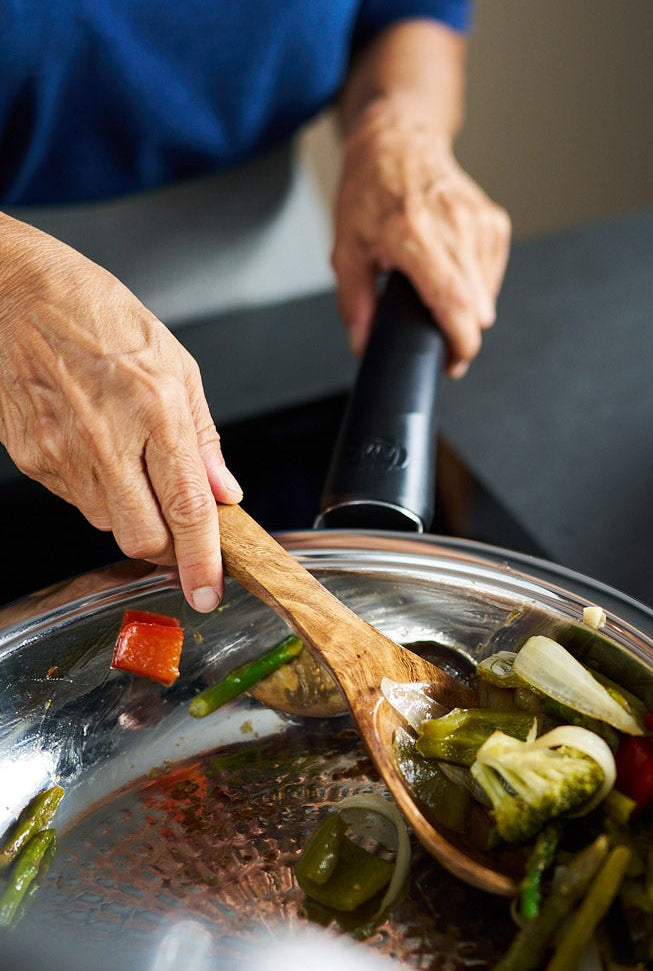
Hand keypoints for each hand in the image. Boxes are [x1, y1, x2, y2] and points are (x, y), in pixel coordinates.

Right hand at [0, 218, 241, 611]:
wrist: (18, 290)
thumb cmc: (101, 315)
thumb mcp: (178, 366)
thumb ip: (204, 439)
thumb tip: (225, 493)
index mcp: (154, 411)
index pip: (186, 509)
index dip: (202, 560)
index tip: (209, 591)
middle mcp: (106, 439)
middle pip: (143, 537)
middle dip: (169, 548)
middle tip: (182, 532)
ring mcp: (61, 452)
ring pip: (109, 524)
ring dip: (134, 516)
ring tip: (136, 469)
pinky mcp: (29, 457)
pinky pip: (76, 501)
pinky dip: (100, 494)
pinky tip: (101, 455)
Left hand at [332, 99, 510, 374]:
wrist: (399, 141)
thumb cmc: (371, 189)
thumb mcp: (346, 247)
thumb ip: (354, 303)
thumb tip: (363, 345)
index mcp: (414, 235)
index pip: (455, 304)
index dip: (460, 344)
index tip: (453, 362)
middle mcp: (454, 228)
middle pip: (477, 309)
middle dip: (461, 332)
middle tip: (437, 331)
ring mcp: (480, 224)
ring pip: (487, 296)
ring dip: (468, 306)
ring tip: (437, 285)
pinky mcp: (495, 223)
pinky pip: (493, 275)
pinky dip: (476, 284)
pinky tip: (453, 267)